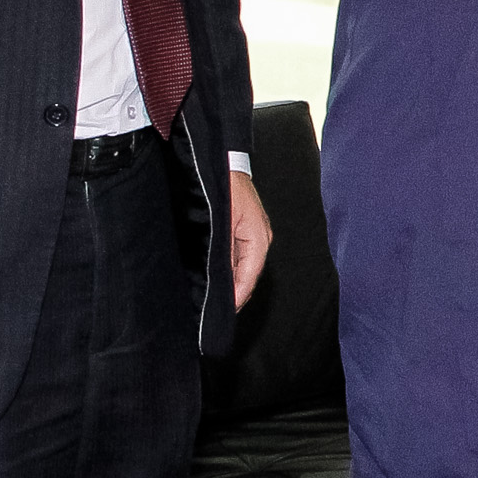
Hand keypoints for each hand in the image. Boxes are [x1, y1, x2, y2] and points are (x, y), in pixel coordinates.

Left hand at [226, 170, 272, 308]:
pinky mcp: (245, 232)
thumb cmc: (224, 188)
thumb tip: (224, 280)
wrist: (224, 164)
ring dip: (232, 285)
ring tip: (217, 302)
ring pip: (244, 269)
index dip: (237, 297)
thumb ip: (224, 252)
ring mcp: (254, 236)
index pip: (249, 277)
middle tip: (217, 313)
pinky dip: (231, 272)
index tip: (224, 312)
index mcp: (259, 238)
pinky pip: (240, 259)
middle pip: (249, 276)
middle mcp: (260, 239)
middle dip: (235, 295)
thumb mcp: (223, 222)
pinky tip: (219, 280)